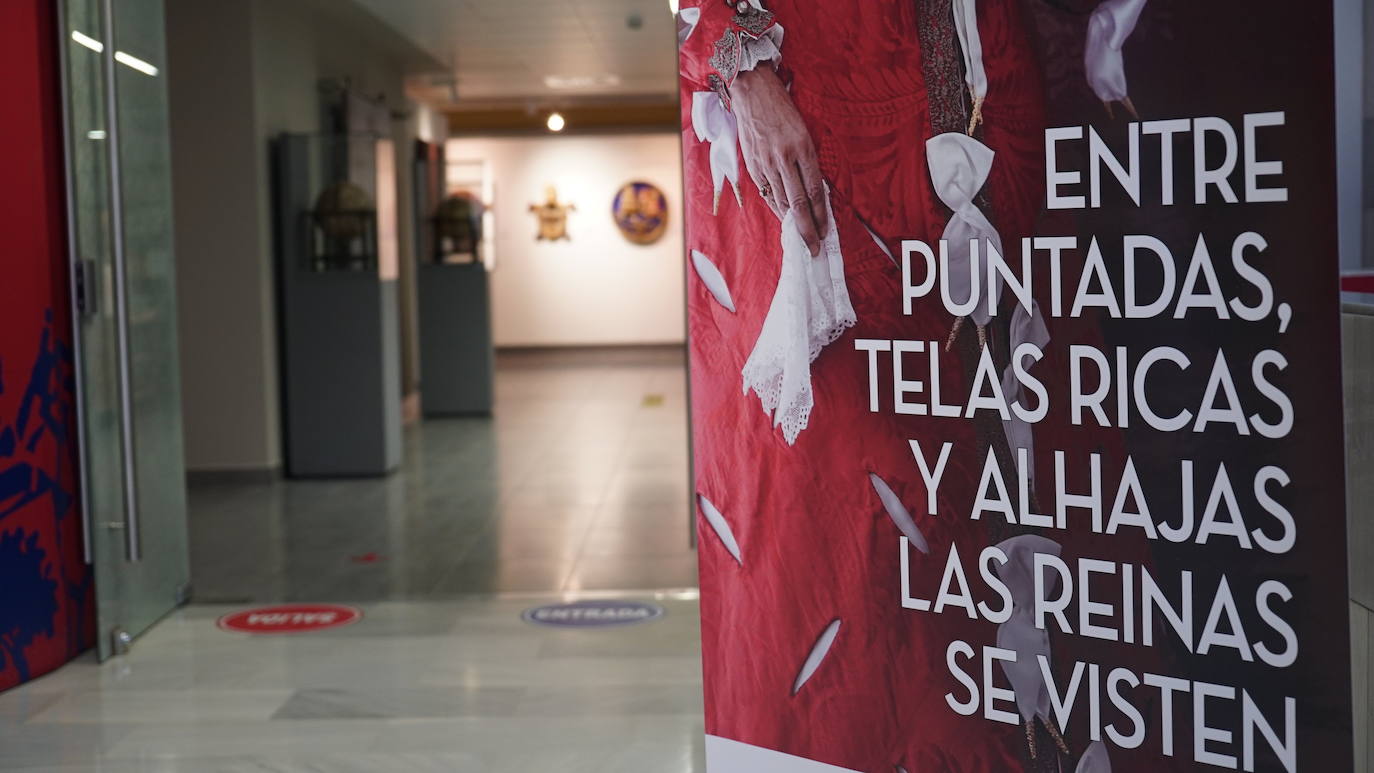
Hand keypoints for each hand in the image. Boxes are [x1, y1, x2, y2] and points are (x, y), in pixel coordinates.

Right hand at [731, 66, 826, 255]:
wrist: (752, 91)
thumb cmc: (782, 109)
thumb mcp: (803, 130)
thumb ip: (808, 160)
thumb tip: (814, 190)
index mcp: (803, 147)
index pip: (814, 191)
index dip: (820, 216)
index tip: (825, 232)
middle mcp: (784, 158)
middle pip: (798, 203)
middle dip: (807, 230)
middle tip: (814, 248)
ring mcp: (766, 163)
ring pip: (782, 202)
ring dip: (792, 224)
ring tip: (801, 239)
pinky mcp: (752, 165)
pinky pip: (767, 194)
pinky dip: (776, 208)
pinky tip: (783, 219)